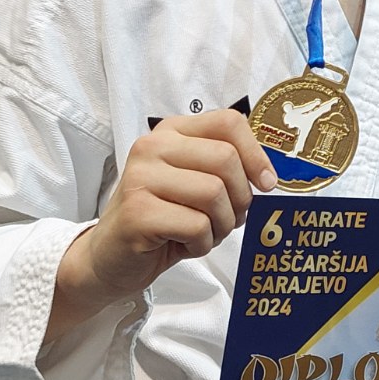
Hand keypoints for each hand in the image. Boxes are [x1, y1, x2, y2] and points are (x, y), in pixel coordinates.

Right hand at [49, 110, 277, 342]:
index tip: (265, 183)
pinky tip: (185, 245)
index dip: (256, 154)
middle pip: (225, 159)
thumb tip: (268, 175)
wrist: (110, 257)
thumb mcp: (194, 182)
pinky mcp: (137, 212)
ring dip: (222, 225)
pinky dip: (202, 244)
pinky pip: (197, 225)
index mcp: (172, 131)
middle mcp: (152, 146)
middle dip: (240, 198)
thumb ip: (224, 167)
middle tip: (228, 219)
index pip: (228, 122)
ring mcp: (141, 177)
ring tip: (204, 234)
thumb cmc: (162, 218)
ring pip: (214, 194)